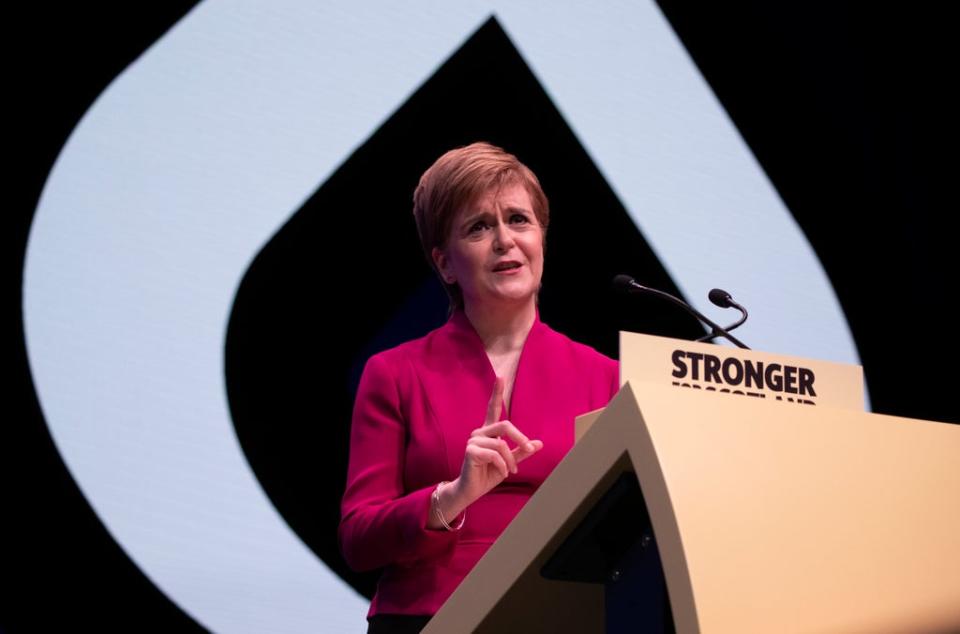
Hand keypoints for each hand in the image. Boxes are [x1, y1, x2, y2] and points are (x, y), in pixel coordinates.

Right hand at [433, 377, 542, 525]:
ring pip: (502, 444)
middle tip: (528, 449)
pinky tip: (502, 473)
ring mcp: (473, 441)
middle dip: (520, 438)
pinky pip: (495, 454)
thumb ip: (521, 452)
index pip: (492, 408)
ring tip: (510, 471)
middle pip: (504, 425)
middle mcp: (480, 433)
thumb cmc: (488, 474)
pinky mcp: (470, 451)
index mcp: (489, 432)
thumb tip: (539, 444)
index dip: (496, 393)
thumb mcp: (509, 463)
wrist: (472, 490)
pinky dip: (503, 466)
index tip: (500, 377)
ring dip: (511, 460)